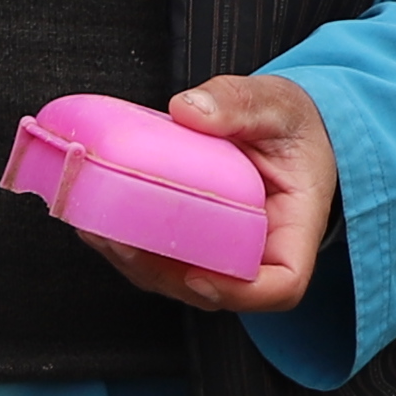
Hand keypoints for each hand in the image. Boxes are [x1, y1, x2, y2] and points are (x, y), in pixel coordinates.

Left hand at [94, 73, 336, 316]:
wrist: (282, 127)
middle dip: (164, 275)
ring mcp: (224, 253)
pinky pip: (163, 258)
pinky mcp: (195, 242)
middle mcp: (261, 252)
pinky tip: (99, 220)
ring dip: (137, 264)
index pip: (282, 285)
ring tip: (101, 231)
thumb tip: (190, 110)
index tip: (198, 275)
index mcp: (296, 228)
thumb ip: (239, 103)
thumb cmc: (290, 124)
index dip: (239, 292)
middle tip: (123, 241)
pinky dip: (130, 245)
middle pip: (216, 291)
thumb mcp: (276, 103)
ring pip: (180, 281)